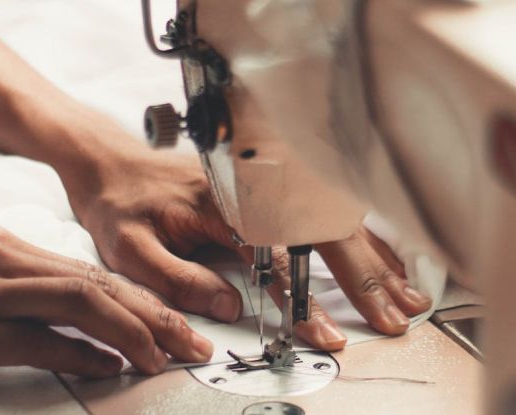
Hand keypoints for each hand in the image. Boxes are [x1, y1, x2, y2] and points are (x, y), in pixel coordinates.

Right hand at [0, 224, 212, 392]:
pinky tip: (107, 369)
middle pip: (96, 282)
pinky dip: (77, 354)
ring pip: (77, 301)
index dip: (142, 298)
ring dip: (131, 330)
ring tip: (163, 357)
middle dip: (154, 312)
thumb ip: (17, 292)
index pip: (90, 271)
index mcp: (2, 246)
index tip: (176, 321)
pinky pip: (33, 339)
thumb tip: (76, 326)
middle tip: (192, 342)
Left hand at [68, 146, 430, 350]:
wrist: (110, 159)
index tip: (328, 332)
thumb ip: (181, 280)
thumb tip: (229, 309)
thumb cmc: (120, 202)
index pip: (280, 260)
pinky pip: (325, 209)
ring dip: (375, 255)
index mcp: (222, 207)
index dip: (307, 302)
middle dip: (367, 277)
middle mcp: (253, 191)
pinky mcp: (269, 185)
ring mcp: (266, 184)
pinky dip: (360, 233)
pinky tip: (382, 253)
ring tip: (405, 289)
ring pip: (335, 218)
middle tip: (394, 315)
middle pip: (326, 233)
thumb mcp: (132, 250)